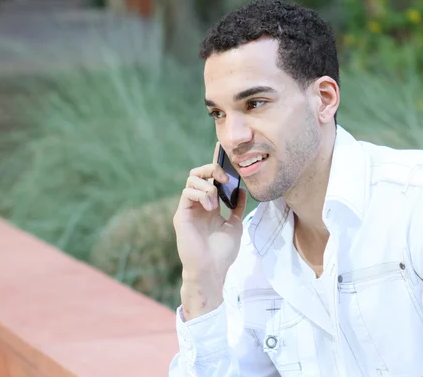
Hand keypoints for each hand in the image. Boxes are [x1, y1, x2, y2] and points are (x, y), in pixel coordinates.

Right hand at [173, 143, 246, 319]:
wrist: (212, 270)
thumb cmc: (222, 252)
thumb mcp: (235, 225)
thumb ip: (237, 207)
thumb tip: (241, 189)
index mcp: (210, 205)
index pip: (211, 179)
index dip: (216, 164)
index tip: (223, 150)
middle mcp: (198, 204)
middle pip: (199, 174)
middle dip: (212, 169)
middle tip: (225, 177)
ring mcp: (188, 209)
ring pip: (191, 180)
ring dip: (208, 185)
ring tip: (217, 201)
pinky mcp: (181, 214)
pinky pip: (187, 192)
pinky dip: (200, 194)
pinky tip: (210, 206)